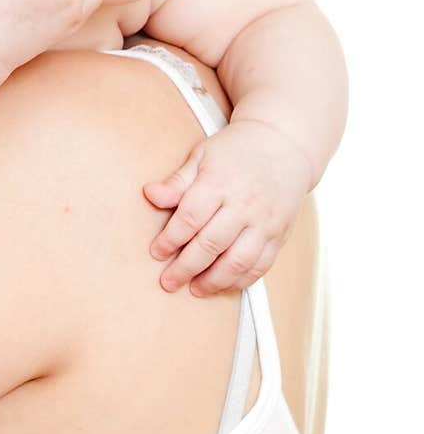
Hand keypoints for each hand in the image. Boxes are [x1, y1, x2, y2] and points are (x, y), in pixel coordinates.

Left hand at [142, 119, 310, 296]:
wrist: (283, 144)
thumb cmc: (236, 150)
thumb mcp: (203, 155)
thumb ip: (178, 181)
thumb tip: (150, 194)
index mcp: (219, 182)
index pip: (190, 218)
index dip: (170, 239)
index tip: (156, 252)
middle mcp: (244, 204)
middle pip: (211, 244)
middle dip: (186, 267)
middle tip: (168, 282)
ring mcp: (264, 222)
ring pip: (237, 261)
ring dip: (214, 281)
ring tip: (195, 289)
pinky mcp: (280, 234)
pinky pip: (261, 265)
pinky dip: (242, 280)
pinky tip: (224, 285)